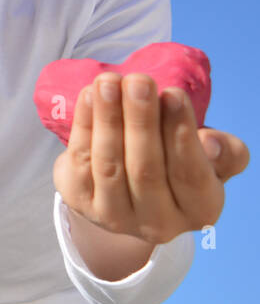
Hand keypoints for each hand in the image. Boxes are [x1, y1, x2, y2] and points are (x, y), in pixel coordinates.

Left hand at [54, 71, 249, 244]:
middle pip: (145, 169)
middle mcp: (157, 223)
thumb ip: (224, 152)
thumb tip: (211, 144)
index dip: (180, 134)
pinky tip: (89, 95)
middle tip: (137, 81)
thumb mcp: (212, 160)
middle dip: (140, 120)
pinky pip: (80, 160)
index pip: (190, 174)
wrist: (130, 188)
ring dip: (107, 119)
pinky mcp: (79, 201)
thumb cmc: (178, 163)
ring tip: (108, 82)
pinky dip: (84, 125)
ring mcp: (114, 217)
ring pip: (109, 165)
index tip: (173, 93)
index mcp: (199, 210)